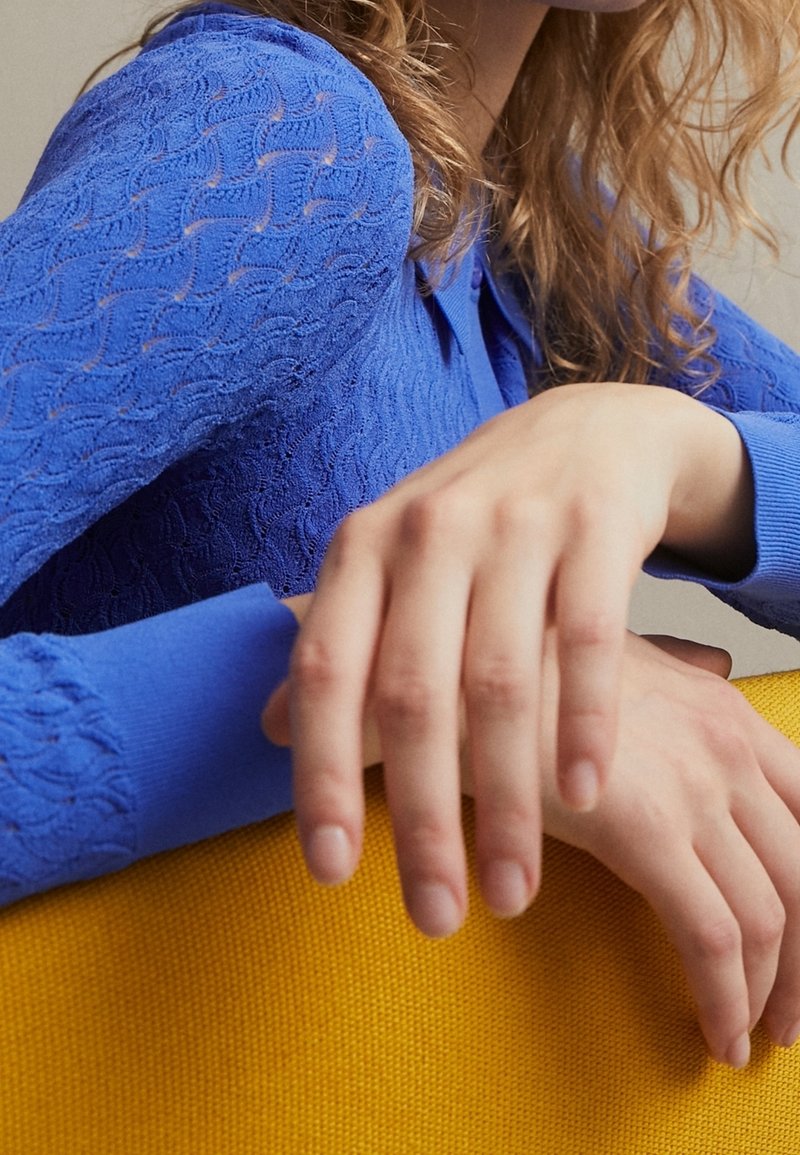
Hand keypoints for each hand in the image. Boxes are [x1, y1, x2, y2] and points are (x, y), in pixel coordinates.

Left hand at [264, 383, 752, 938]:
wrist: (583, 433)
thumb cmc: (472, 523)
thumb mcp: (389, 567)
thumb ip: (337, 641)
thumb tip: (272, 728)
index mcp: (362, 546)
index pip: (326, 673)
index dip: (321, 776)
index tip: (332, 872)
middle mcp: (428, 531)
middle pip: (413, 695)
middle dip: (421, 819)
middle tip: (435, 914)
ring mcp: (514, 525)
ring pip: (501, 683)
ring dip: (505, 800)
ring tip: (510, 889)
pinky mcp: (594, 530)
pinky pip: (588, 643)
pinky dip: (583, 724)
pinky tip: (584, 796)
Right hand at [538, 632, 799, 1067]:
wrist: (452, 663)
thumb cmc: (516, 665)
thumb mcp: (610, 648)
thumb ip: (675, 664)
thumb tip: (717, 661)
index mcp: (724, 706)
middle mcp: (726, 744)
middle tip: (786, 1016)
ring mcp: (693, 784)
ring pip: (770, 915)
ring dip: (766, 994)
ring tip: (744, 1036)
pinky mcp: (645, 828)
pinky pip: (713, 936)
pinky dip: (726, 997)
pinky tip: (714, 1032)